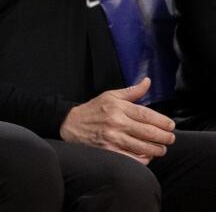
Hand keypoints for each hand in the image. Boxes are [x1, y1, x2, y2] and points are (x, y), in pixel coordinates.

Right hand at [60, 77, 175, 163]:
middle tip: (170, 138)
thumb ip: (132, 91)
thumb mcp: (110, 96)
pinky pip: (134, 159)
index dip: (163, 121)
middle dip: (165, 137)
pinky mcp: (110, 151)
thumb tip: (147, 82)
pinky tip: (146, 155)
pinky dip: (144, 159)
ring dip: (158, 149)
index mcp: (118, 107)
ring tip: (160, 148)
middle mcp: (116, 122)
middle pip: (149, 132)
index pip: (147, 115)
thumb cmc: (93, 110)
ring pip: (145, 147)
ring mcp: (113, 138)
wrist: (70, 124)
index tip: (171, 125)